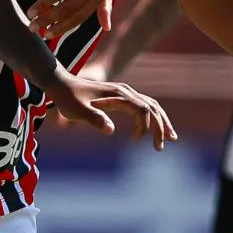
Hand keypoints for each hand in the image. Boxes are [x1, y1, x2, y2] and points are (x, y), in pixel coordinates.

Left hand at [44, 74, 176, 149]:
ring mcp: (125, 94)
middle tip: (161, 148)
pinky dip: (153, 118)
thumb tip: (111, 130)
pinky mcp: (121, 98)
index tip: (135, 141)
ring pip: (151, 106)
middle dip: (160, 127)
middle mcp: (125, 92)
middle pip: (152, 107)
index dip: (145, 126)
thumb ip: (94, 118)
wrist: (60, 84)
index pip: (142, 109)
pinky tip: (154, 130)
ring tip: (171, 139)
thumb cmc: (68, 99)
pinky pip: (143, 107)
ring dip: (161, 122)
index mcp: (118, 94)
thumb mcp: (78, 111)